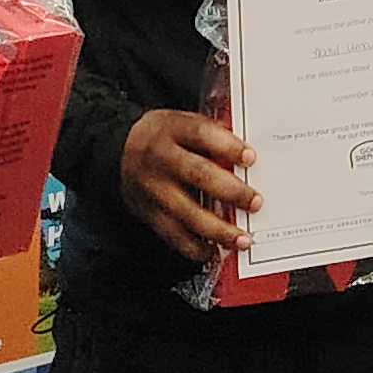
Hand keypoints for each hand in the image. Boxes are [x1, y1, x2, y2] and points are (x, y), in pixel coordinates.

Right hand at [122, 107, 260, 262]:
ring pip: (186, 212)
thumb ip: (211, 134)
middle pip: (198, 174)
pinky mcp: (148, 212)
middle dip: (230, 191)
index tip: (250, 158)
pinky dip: (194, 247)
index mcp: (171, 128)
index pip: (201, 133)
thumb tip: (246, 153)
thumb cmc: (161, 136)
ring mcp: (152, 188)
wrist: (118, 150)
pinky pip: (172, 234)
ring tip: (241, 239)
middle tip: (255, 202)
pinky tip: (213, 251)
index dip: (227, 146)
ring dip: (218, 229)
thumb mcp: (181, 121)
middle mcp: (160, 158)